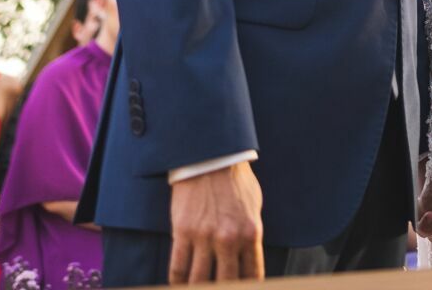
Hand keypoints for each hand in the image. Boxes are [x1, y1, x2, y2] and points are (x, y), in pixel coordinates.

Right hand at [169, 161, 263, 283]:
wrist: (211, 155)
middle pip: (227, 284)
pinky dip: (177, 283)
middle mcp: (229, 239)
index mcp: (250, 233)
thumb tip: (249, 258)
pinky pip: (178, 269)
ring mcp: (204, 237)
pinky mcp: (183, 232)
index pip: (252, 276)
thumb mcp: (254, 206)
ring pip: (199, 282)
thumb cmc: (234, 180)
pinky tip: (179, 286)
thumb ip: (251, 234)